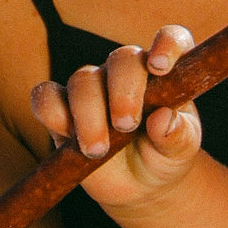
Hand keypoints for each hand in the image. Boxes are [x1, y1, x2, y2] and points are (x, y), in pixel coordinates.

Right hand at [30, 26, 201, 210]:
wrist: (140, 188)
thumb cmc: (165, 159)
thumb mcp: (181, 152)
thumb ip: (177, 135)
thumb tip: (162, 118)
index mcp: (164, 76)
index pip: (171, 39)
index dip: (167, 44)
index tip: (160, 68)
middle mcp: (127, 74)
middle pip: (121, 60)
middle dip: (123, 92)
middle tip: (126, 126)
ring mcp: (93, 89)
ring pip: (82, 81)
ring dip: (88, 115)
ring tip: (99, 150)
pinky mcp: (62, 109)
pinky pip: (46, 98)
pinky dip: (52, 112)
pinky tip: (65, 133)